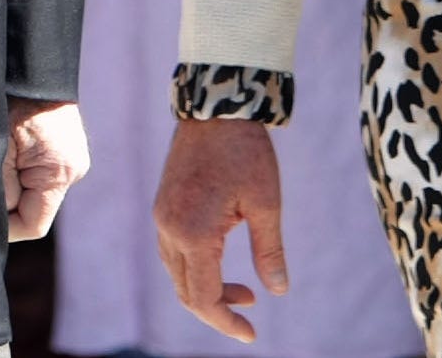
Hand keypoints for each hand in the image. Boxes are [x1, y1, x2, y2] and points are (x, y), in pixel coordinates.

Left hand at [3, 98, 89, 239]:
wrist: (32, 63)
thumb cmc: (11, 101)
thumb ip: (1, 191)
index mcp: (60, 172)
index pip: (33, 225)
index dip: (5, 228)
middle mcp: (74, 168)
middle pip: (34, 207)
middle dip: (8, 200)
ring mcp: (73, 156)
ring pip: (35, 189)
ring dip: (14, 181)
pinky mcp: (66, 146)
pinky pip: (39, 171)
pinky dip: (21, 167)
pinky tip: (11, 145)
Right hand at [153, 118, 285, 343]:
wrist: (216, 107)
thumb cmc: (246, 152)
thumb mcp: (266, 203)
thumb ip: (269, 251)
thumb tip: (278, 291)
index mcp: (195, 234)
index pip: (205, 298)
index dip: (226, 321)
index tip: (251, 333)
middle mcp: (170, 229)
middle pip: (186, 291)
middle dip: (217, 309)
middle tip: (250, 311)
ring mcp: (162, 216)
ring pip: (177, 273)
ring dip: (206, 288)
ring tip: (244, 289)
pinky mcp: (163, 205)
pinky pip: (172, 251)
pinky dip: (195, 267)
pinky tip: (220, 261)